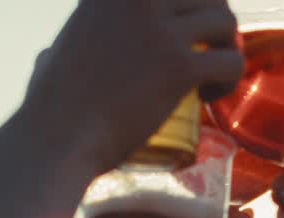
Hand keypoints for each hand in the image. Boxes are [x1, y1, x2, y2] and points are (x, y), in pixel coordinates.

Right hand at [25, 0, 243, 174]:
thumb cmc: (51, 110)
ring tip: (207, 79)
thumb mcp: (53, 56)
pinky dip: (230, 80)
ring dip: (226, 50)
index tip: (187, 33)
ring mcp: (159, 30)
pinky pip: (231, 61)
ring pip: (225, 22)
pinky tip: (208, 97)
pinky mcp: (178, 66)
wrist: (58, 139)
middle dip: (214, 24)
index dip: (189, 6)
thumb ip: (65, 46)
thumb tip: (51, 56)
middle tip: (205, 55)